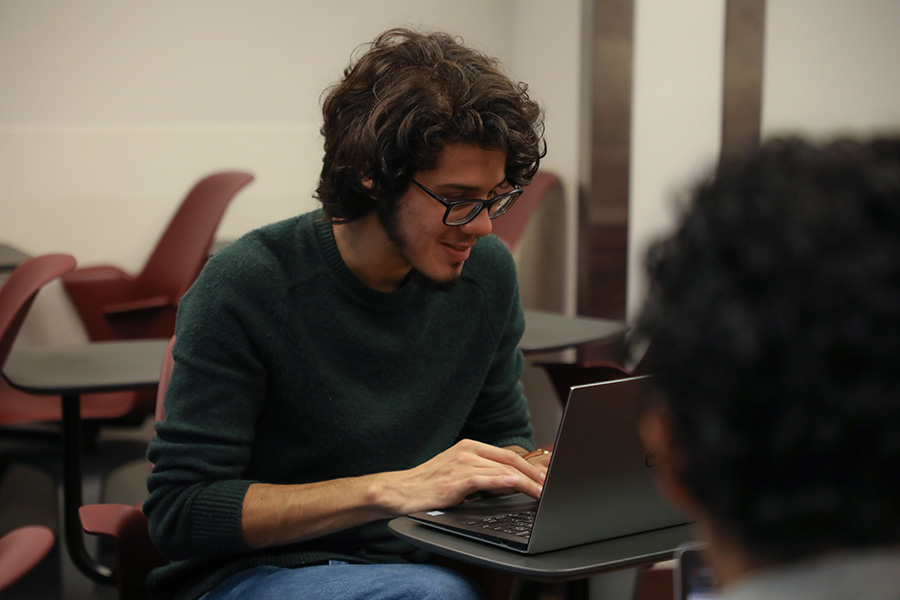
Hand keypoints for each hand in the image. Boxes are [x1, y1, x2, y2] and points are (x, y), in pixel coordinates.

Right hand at [380, 439, 545, 514]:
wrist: (400, 491)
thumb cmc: (429, 485)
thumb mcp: (458, 472)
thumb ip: (482, 473)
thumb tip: (511, 482)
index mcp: (470, 446)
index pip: (508, 455)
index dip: (531, 466)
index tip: (546, 477)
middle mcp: (467, 451)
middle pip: (510, 460)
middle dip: (535, 474)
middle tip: (551, 486)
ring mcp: (461, 464)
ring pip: (503, 471)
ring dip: (527, 483)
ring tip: (542, 493)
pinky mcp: (455, 479)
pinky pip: (485, 479)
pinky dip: (503, 481)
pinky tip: (516, 485)